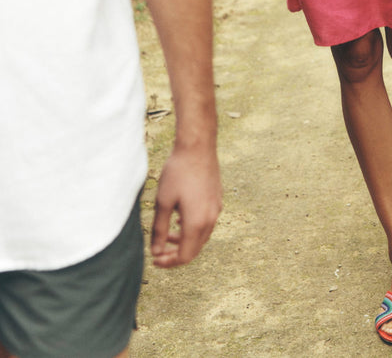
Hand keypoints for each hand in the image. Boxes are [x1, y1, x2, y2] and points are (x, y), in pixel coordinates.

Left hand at [150, 143, 221, 267]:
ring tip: (167, 235)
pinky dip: (193, 229)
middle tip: (158, 251)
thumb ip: (159, 230)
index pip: (185, 256)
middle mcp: (210, 219)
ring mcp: (216, 209)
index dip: (169, 262)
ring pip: (202, 237)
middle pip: (195, 249)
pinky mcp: (217, 199)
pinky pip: (206, 223)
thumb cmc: (178, 172)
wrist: (198, 147)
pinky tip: (181, 219)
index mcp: (197, 223)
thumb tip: (156, 252)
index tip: (154, 259)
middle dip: (176, 254)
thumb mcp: (163, 202)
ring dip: (185, 241)